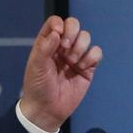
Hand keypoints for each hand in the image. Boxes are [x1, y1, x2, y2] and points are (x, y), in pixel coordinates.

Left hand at [20, 15, 101, 132]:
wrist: (47, 110)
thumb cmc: (37, 88)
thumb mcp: (36, 66)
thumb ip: (44, 47)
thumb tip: (57, 32)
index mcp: (47, 43)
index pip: (55, 22)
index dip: (59, 24)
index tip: (58, 36)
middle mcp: (62, 47)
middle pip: (74, 24)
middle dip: (72, 33)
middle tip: (65, 48)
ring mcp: (75, 56)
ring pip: (86, 37)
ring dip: (80, 48)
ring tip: (72, 62)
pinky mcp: (87, 68)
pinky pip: (96, 53)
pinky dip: (91, 57)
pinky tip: (82, 68)